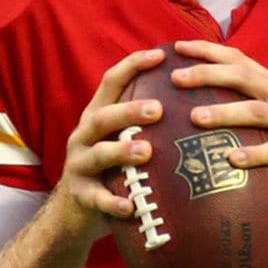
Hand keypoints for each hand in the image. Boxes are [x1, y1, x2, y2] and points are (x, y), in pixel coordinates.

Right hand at [55, 48, 165, 241]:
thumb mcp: (119, 138)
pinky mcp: (81, 196)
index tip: (161, 54)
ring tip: (146, 152)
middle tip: (158, 109)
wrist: (72, 213)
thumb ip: (143, 120)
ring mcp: (79, 165)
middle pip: (103, 116)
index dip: (133, 65)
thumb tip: (196, 98)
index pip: (111, 82)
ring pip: (98, 154)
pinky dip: (113, 203)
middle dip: (129, 110)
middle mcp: (84, 135)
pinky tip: (131, 206)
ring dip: (122, 151)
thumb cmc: (110, 169)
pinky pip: (97, 199)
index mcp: (97, 116)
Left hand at [171, 40, 267, 229]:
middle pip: (244, 77)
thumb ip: (244, 107)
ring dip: (224, 112)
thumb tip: (192, 105)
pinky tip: (232, 160)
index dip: (208, 50)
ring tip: (194, 117)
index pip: (238, 59)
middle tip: (177, 77)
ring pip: (256, 111)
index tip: (178, 47)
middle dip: (208, 74)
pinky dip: (254, 154)